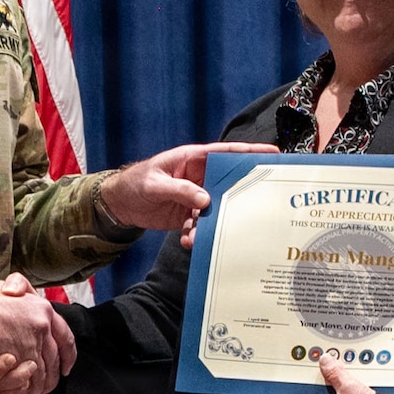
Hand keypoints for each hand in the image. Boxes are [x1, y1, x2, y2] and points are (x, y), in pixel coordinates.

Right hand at [0, 273, 74, 393]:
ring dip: (34, 387)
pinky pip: (26, 384)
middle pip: (53, 360)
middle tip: (45, 386)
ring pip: (40, 375)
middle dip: (51, 377)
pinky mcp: (17, 361)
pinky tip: (15, 391)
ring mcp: (31, 344)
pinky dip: (20, 391)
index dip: (68, 355)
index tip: (66, 367)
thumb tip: (17, 293)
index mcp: (42, 309)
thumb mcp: (2, 287)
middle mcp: (41, 327)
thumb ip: (17, 289)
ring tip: (26, 391)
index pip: (65, 337)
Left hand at [97, 141, 279, 240]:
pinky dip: (199, 234)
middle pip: (229, 183)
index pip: (227, 153)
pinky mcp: (190, 215)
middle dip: (243, 194)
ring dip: (216, 223)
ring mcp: (196, 197)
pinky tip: (189, 241)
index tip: (274, 154)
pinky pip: (202, 225)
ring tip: (207, 233)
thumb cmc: (136, 183)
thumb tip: (206, 200)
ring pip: (217, 209)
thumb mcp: (154, 184)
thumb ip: (179, 190)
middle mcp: (200, 177)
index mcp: (194, 160)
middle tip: (261, 204)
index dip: (251, 152)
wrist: (120, 204)